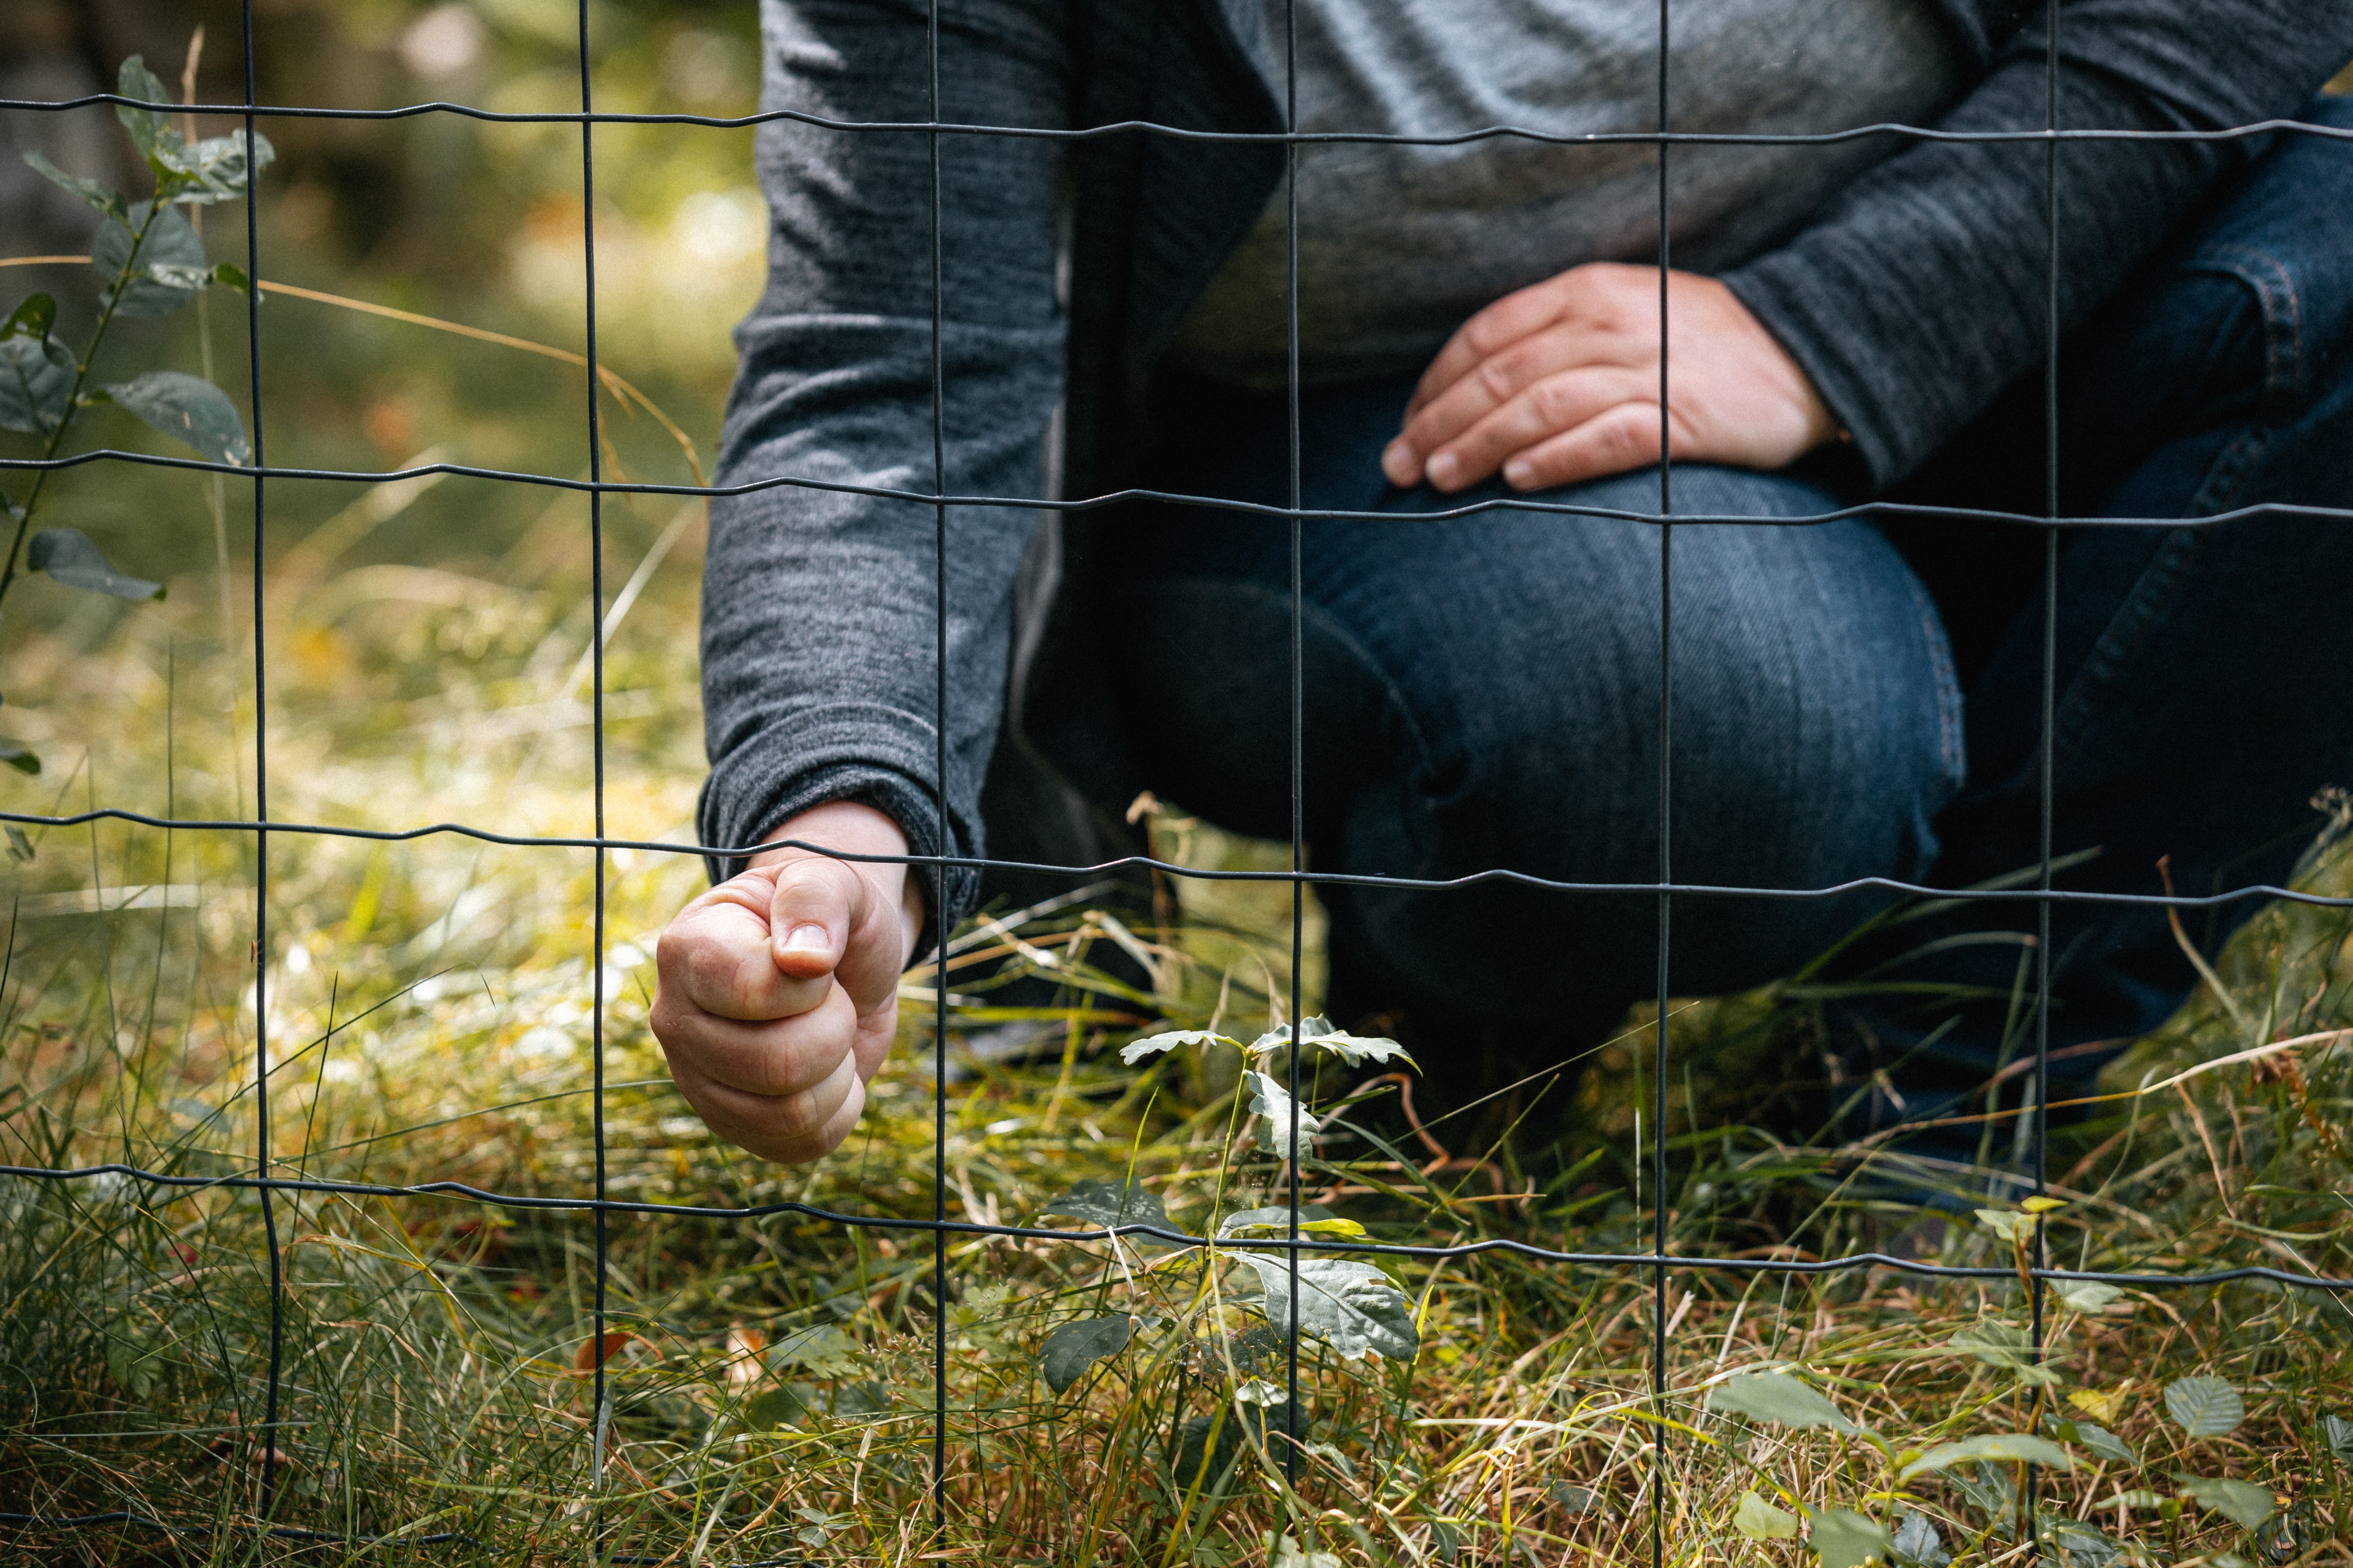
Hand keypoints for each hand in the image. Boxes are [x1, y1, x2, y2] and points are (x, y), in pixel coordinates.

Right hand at [651, 800, 923, 1162]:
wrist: (837, 962)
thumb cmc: (826, 916)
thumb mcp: (832, 881)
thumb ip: (816, 897)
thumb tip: (804, 958)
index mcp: (687, 949)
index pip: (753, 991)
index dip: (810, 983)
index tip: (816, 959)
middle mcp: (675, 1020)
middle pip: (777, 1064)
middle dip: (835, 1027)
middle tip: (830, 998)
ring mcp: (696, 1079)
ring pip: (790, 1113)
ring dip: (838, 1068)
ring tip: (827, 1031)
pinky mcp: (730, 1124)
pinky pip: (800, 1145)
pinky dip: (839, 1108)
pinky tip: (829, 1071)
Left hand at [1380, 263, 1836, 494]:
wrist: (1806, 353)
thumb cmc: (1697, 344)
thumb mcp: (1621, 315)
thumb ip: (1553, 339)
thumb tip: (1473, 387)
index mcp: (1588, 291)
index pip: (1489, 334)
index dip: (1438, 381)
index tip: (1407, 423)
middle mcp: (1613, 324)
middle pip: (1504, 374)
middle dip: (1442, 421)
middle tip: (1401, 464)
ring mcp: (1651, 370)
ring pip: (1543, 406)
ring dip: (1482, 443)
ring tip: (1440, 478)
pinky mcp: (1686, 419)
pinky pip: (1610, 439)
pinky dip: (1559, 459)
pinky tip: (1519, 482)